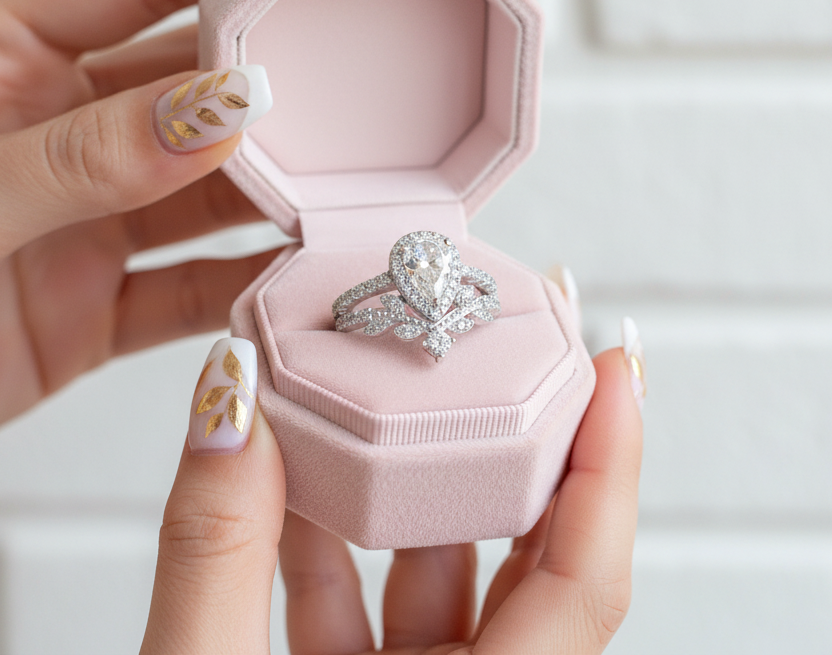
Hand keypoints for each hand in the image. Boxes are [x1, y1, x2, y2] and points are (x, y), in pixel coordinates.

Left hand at [0, 0, 378, 423]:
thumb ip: (81, 154)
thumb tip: (212, 113)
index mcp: (6, 62)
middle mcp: (64, 132)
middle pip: (198, 79)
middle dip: (288, 61)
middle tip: (370, 43)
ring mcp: (90, 220)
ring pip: (211, 188)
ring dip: (281, 187)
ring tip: (355, 175)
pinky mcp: (100, 306)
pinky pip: (194, 287)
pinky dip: (247, 285)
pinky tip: (298, 274)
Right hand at [140, 329, 643, 653]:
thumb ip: (214, 556)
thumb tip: (227, 405)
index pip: (585, 580)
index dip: (610, 464)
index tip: (613, 368)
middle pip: (528, 561)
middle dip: (511, 447)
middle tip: (499, 354)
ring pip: (441, 580)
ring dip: (406, 488)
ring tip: (385, 399)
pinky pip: (369, 613)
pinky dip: (337, 544)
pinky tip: (299, 486)